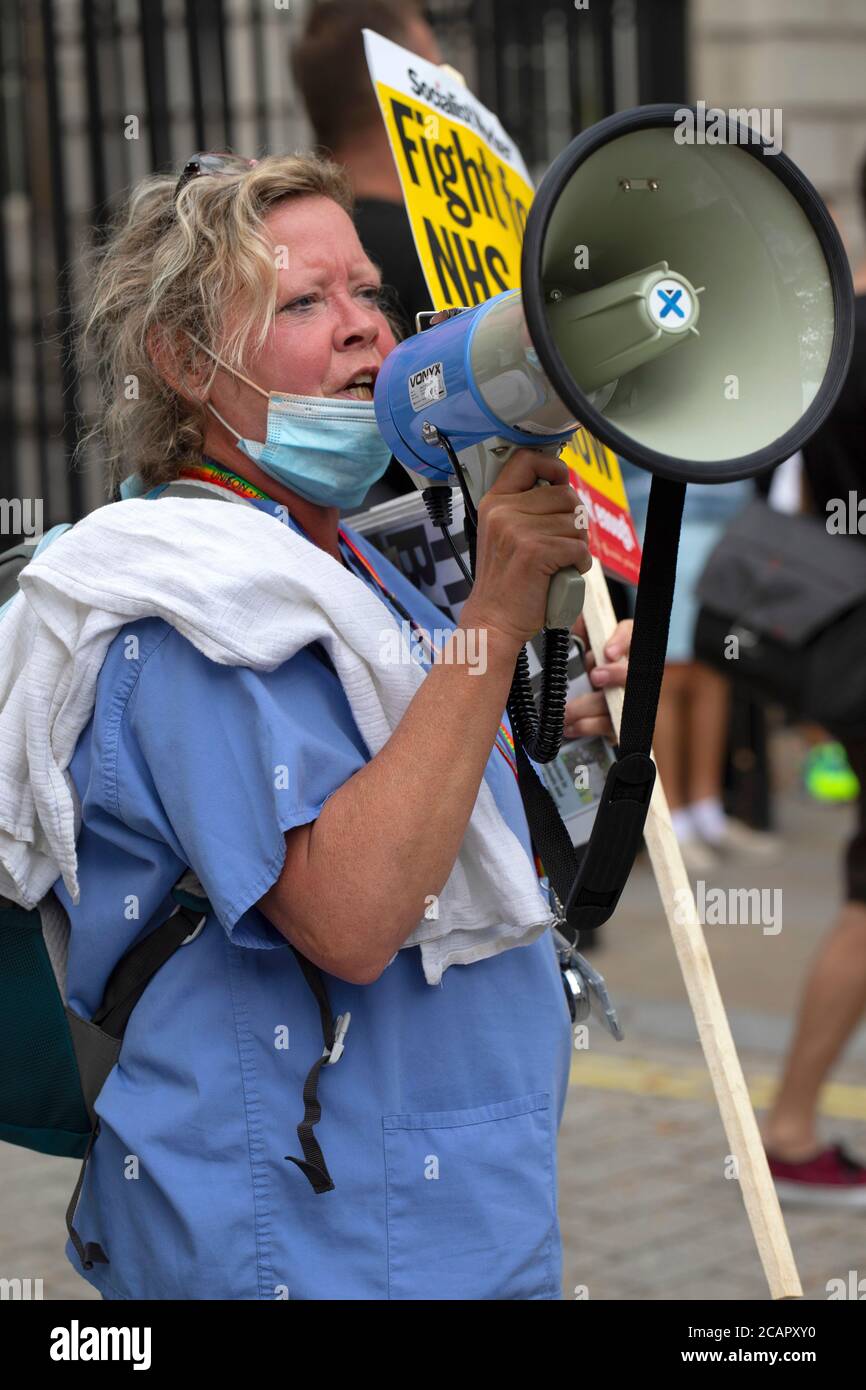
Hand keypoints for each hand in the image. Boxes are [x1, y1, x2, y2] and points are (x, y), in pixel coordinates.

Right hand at [460, 450, 591, 649]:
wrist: (493, 620)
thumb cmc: (504, 584)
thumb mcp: (503, 536)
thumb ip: (525, 510)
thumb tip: (564, 488)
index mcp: (494, 502)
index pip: (527, 459)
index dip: (553, 466)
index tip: (560, 481)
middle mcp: (503, 511)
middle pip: (565, 494)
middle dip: (574, 520)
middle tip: (564, 542)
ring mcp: (517, 530)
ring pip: (575, 523)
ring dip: (578, 544)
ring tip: (560, 561)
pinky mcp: (535, 551)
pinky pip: (578, 547)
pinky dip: (580, 563)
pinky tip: (565, 572)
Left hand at [563, 617, 631, 741]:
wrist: (573, 701)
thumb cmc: (575, 662)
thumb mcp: (572, 640)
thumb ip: (574, 625)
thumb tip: (564, 605)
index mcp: (618, 644)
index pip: (631, 632)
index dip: (623, 640)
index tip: (608, 651)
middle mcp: (630, 670)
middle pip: (634, 670)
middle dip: (616, 674)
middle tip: (595, 677)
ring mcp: (628, 698)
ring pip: (620, 703)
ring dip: (591, 707)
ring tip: (566, 712)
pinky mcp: (620, 722)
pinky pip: (610, 728)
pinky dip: (587, 727)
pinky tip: (570, 727)